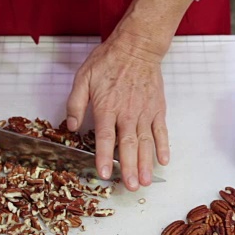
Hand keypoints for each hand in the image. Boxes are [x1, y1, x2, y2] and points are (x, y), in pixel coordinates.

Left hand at [66, 35, 169, 190]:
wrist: (137, 47)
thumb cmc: (108, 61)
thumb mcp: (83, 78)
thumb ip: (75, 103)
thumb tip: (71, 126)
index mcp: (107, 107)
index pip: (105, 138)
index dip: (103, 158)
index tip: (104, 175)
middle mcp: (127, 113)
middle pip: (128, 145)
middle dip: (130, 168)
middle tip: (132, 187)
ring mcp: (144, 112)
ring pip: (146, 142)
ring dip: (146, 163)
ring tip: (146, 181)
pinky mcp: (157, 109)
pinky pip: (161, 131)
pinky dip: (163, 146)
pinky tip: (163, 161)